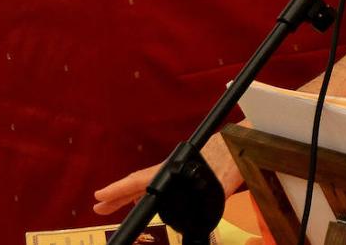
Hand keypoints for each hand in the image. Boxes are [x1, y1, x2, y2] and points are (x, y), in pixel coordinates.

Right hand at [92, 130, 243, 214]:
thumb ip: (209, 192)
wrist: (247, 139)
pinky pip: (161, 181)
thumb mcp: (222, 178)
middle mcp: (175, 167)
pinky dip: (147, 190)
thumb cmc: (235, 153)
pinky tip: (145, 198)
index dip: (119, 190)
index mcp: (177, 167)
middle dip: (118, 194)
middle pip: (141, 181)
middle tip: (98, 206)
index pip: (142, 180)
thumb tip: (198, 205)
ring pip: (150, 181)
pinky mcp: (188, 169)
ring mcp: (180, 167)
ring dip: (131, 193)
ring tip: (112, 204)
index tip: (99, 197)